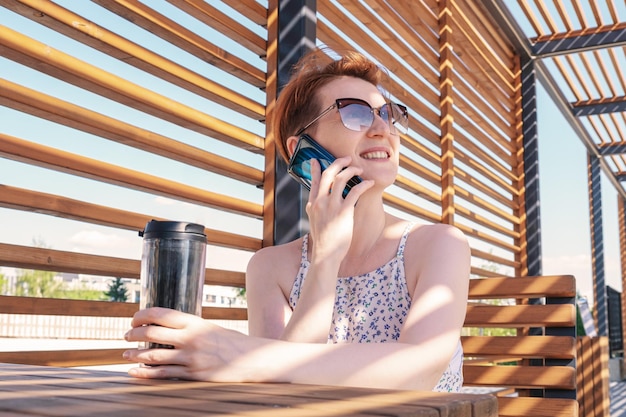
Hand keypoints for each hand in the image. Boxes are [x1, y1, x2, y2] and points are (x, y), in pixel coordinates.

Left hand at [123, 307, 245, 380]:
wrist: (251, 360)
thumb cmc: (230, 342)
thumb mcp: (209, 328)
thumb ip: (189, 327)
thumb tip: (164, 328)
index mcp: (195, 322)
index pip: (161, 314)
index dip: (142, 316)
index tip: (134, 319)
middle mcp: (191, 338)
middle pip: (152, 334)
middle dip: (134, 334)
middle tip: (127, 336)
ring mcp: (191, 358)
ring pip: (153, 355)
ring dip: (135, 354)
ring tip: (126, 354)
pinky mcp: (193, 374)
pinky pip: (163, 374)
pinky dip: (145, 373)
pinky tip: (134, 372)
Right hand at [306, 157, 372, 262]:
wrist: (325, 254)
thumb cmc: (323, 241)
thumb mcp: (314, 222)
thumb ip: (317, 209)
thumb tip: (320, 202)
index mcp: (313, 204)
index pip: (314, 180)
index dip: (316, 168)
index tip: (316, 159)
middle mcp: (320, 202)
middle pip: (328, 174)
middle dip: (338, 162)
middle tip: (346, 158)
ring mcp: (331, 206)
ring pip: (340, 178)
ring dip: (351, 170)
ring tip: (359, 169)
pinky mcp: (343, 212)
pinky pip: (355, 191)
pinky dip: (363, 184)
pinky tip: (369, 183)